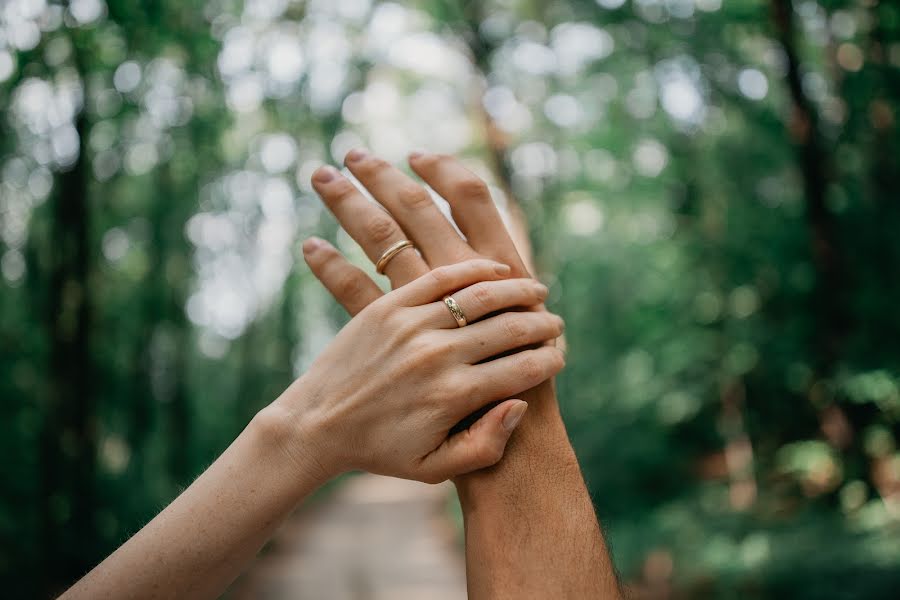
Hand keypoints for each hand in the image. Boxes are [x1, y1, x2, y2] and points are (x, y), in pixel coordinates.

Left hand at [275, 258, 563, 483]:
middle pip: (510, 328)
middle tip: (554, 324)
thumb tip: (521, 405)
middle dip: (542, 325)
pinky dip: (474, 270)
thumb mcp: (434, 468)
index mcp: (452, 397)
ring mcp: (411, 325)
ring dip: (518, 290)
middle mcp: (436, 356)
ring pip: (481, 295)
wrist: (316, 424)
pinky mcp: (389, 306)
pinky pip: (440, 277)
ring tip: (536, 291)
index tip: (558, 358)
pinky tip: (497, 271)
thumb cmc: (381, 450)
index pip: (522, 370)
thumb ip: (485, 446)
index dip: (549, 362)